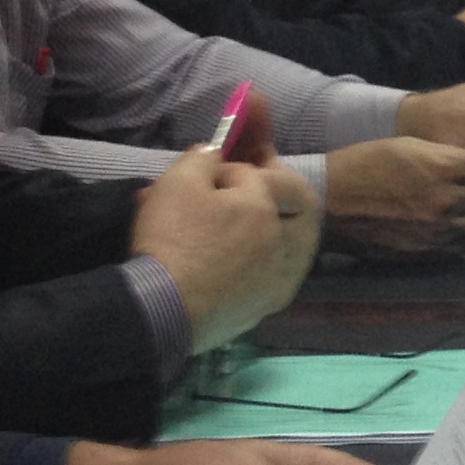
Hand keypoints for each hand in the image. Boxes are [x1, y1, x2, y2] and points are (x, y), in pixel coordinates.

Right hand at [132, 145, 318, 349]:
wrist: (162, 311)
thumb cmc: (171, 240)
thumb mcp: (176, 184)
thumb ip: (201, 159)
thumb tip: (214, 153)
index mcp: (267, 208)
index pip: (263, 174)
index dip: (237, 167)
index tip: (214, 172)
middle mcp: (286, 242)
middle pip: (301, 205)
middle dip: (278, 191)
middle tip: (249, 186)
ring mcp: (282, 278)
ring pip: (296, 242)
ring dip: (279, 225)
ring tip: (250, 221)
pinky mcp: (268, 306)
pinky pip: (278, 273)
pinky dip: (265, 259)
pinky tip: (241, 257)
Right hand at [322, 135, 464, 222]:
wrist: (329, 204)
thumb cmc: (365, 165)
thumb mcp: (409, 146)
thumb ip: (448, 155)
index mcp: (442, 169)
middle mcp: (447, 202)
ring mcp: (439, 231)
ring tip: (460, 200)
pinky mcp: (430, 252)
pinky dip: (464, 231)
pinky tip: (450, 221)